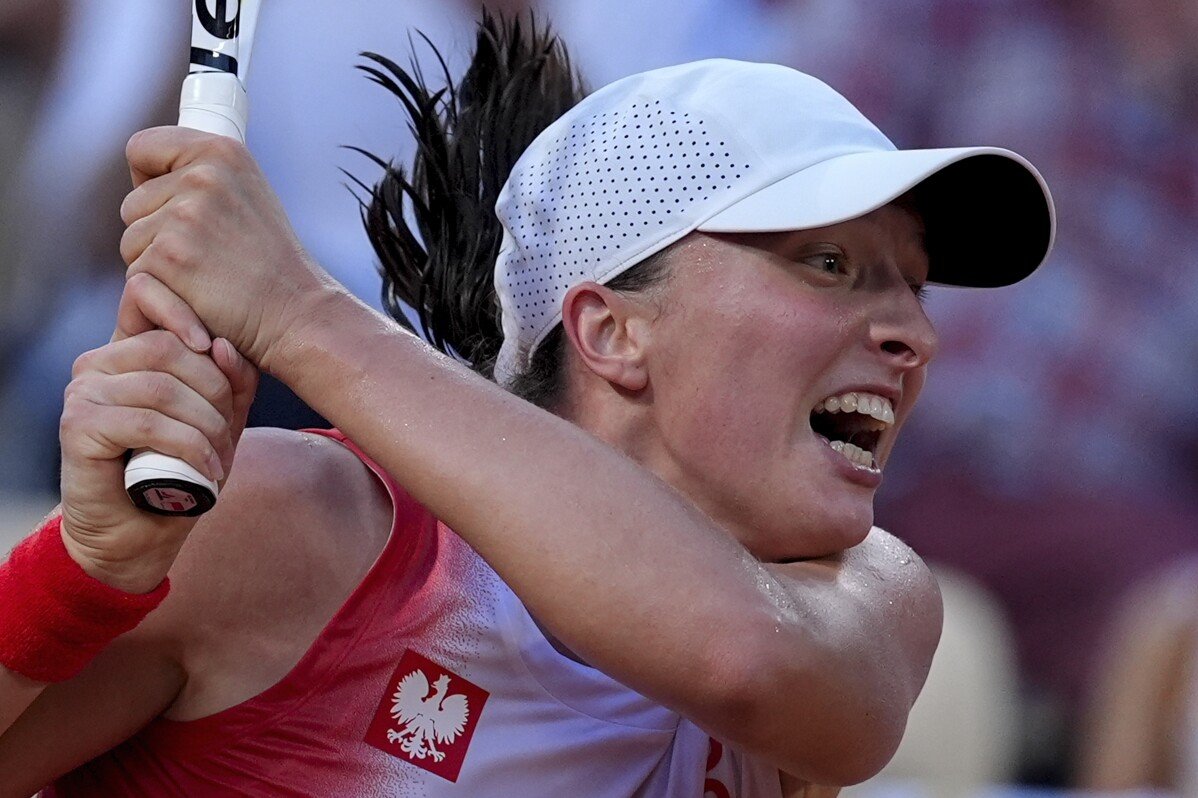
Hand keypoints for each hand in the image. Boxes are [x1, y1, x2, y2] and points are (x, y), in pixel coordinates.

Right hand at [58, 274, 257, 592]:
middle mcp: (98, 364)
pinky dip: (188, 446)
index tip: (222, 348)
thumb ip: (231, 381)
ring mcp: (83, 393)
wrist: (140, 533)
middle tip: (229, 433)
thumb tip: (223, 345)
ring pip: (162, 388)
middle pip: (168, 349)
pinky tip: (207, 470)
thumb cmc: (181, 472)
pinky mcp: (78, 426)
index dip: (187, 312)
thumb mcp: (221, 421)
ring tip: (220, 459)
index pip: (148, 299)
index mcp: (127, 351)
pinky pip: (146, 422)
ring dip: (206, 426)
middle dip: (214, 391)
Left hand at [120, 126, 334, 369]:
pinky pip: (136, 275)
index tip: (173, 206)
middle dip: (156, 232)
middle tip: (206, 255)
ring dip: (157, 264)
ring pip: (131, 241)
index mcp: (221, 152)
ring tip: (206, 276)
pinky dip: (160, 293)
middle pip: (133, 203)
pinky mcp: (168, 257)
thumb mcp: (247, 195)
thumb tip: (147, 174)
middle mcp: (202, 176)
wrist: (296, 312)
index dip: (149, 181)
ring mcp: (184, 217)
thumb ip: (200, 176)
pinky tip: (199, 296)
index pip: (142, 148)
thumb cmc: (271, 264)